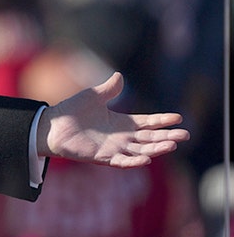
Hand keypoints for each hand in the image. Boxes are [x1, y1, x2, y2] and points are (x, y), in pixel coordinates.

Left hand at [38, 72, 188, 166]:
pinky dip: (133, 161)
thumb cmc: (71, 111)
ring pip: (141, 151)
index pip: (148, 122)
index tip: (178, 118)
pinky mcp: (102, 157)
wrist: (51, 126)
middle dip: (167, 137)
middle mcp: (121, 137)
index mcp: (122, 122)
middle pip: (150, 138)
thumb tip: (120, 75)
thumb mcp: (93, 96)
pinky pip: (121, 161)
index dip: (162, 120)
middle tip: (185, 135)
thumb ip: (109, 89)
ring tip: (172, 145)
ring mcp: (113, 148)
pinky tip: (147, 159)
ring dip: (156, 149)